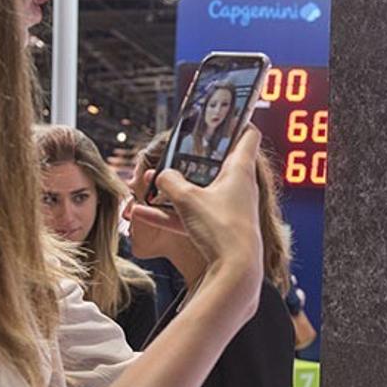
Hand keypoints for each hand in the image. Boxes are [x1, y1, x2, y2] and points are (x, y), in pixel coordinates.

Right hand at [129, 126, 262, 280]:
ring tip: (145, 186)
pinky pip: (190, 216)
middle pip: (217, 162)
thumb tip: (161, 175)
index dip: (237, 121)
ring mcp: (229, 208)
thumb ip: (170, 181)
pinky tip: (139, 215)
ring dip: (173, 190)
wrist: (235, 271)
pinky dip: (169, 215)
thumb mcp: (187, 198)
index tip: (223, 114)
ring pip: (198, 192)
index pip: (247, 135)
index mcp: (239, 169)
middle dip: (192, 158)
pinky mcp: (219, 229)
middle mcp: (238, 186)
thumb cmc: (221, 228)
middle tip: (173, 151)